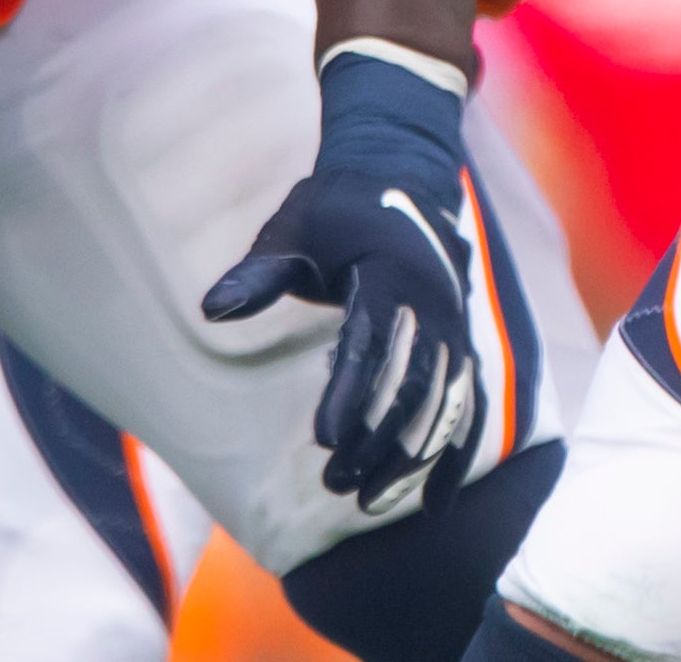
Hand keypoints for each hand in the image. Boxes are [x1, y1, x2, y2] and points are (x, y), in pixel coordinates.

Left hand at [205, 48, 482, 518]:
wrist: (399, 175)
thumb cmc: (334, 210)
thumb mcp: (292, 228)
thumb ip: (260, 271)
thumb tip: (213, 310)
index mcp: (391, 270)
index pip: (373, 341)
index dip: (350, 393)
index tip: (322, 441)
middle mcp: (434, 301)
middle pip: (411, 383)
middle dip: (376, 439)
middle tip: (334, 484)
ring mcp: (454, 324)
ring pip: (441, 402)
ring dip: (408, 456)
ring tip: (366, 500)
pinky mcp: (459, 342)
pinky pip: (468, 404)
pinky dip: (454, 454)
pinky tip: (436, 505)